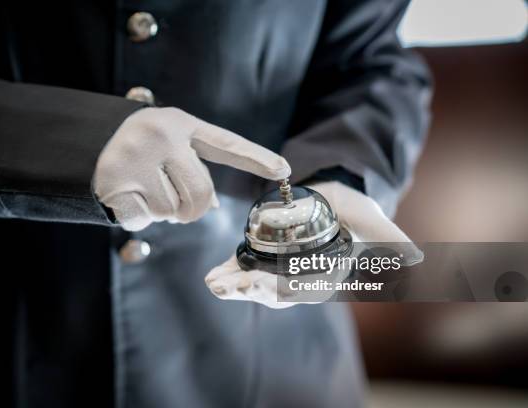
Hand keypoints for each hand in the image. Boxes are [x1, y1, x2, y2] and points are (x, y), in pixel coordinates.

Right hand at [94, 107, 289, 230]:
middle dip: (192, 209)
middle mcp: (162, 136)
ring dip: (163, 212)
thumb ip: (194, 169)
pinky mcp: (115, 182)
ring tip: (145, 189)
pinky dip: (140, 217)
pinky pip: (145, 220)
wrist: (86, 142)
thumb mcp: (169, 145)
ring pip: (173, 212)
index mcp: (181, 124)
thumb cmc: (141, 150)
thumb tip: (211, 205)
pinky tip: (128, 196)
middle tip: (175, 202)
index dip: (257, 158)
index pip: (227, 145)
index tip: (284, 170)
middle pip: (201, 195)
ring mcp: (136, 158)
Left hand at [205, 181, 423, 308]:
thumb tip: (418, 258)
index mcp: (326, 278)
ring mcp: (281, 270)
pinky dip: (229, 273)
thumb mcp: (374, 221)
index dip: (284, 291)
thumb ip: (391, 239)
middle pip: (274, 292)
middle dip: (250, 291)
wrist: (335, 199)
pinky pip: (246, 268)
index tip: (264, 287)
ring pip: (256, 284)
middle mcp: (301, 279)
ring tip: (214, 284)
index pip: (305, 291)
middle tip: (228, 287)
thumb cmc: (356, 212)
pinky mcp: (266, 257)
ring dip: (234, 287)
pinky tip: (212, 277)